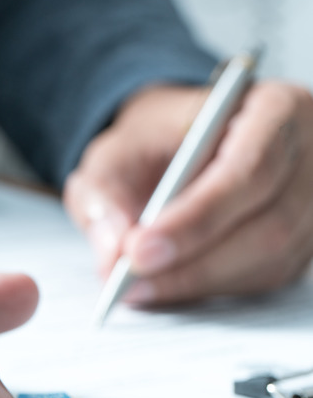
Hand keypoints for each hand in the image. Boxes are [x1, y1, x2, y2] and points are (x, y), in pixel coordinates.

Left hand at [64, 82, 312, 303]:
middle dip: (192, 261)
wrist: (176, 146)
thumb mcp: (116, 150)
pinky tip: (168, 286)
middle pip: (268, 224)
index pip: (250, 168)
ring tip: (137, 287)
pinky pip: (267, 277)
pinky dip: (212, 287)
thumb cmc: (155, 141)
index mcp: (272, 109)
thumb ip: (106, 191)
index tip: (139, 250)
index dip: (196, 217)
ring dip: (198, 281)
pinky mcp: (302, 242)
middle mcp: (306, 155)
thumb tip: (113, 247)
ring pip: (270, 259)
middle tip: (131, 279)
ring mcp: (311, 203)